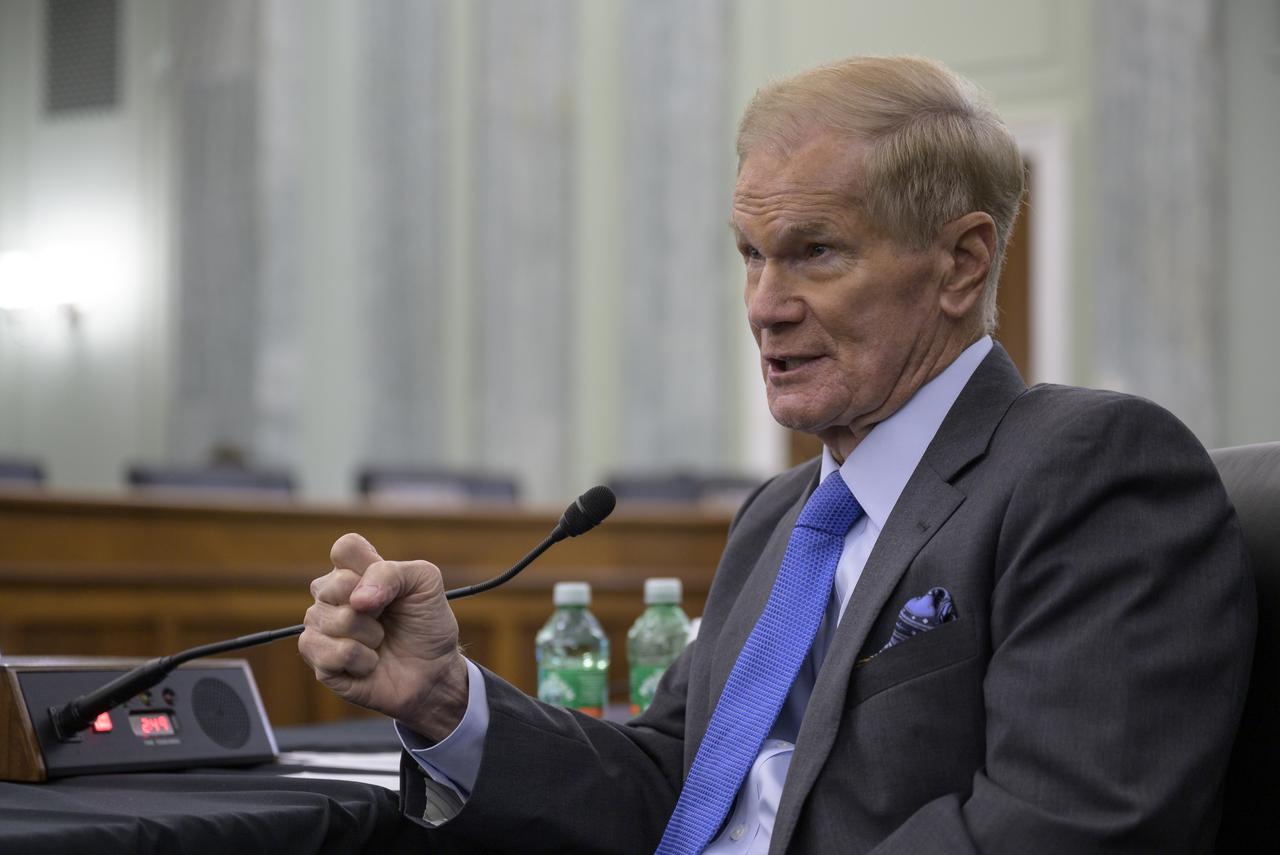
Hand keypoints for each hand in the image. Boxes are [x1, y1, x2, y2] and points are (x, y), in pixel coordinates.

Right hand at [298, 533, 467, 740]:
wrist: (433, 671)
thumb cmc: (426, 624)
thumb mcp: (425, 584)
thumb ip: (392, 573)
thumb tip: (357, 599)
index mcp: (355, 570)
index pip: (345, 548)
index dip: (369, 566)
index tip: (392, 586)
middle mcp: (331, 595)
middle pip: (335, 585)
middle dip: (376, 606)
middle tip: (387, 618)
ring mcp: (321, 626)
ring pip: (336, 620)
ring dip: (371, 636)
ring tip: (380, 642)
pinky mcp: (318, 659)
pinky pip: (332, 653)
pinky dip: (362, 660)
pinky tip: (369, 663)